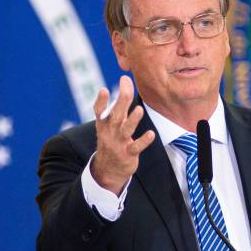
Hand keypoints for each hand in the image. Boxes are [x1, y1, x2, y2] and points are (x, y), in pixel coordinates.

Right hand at [91, 76, 154, 194]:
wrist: (108, 170)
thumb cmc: (112, 140)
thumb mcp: (112, 124)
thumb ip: (120, 104)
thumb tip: (126, 80)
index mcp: (104, 124)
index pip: (100, 111)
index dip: (101, 101)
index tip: (104, 89)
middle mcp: (110, 133)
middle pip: (115, 115)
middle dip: (121, 101)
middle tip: (126, 86)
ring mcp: (119, 144)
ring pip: (126, 130)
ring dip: (132, 120)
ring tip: (139, 110)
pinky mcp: (128, 154)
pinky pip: (136, 147)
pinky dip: (143, 141)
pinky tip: (151, 134)